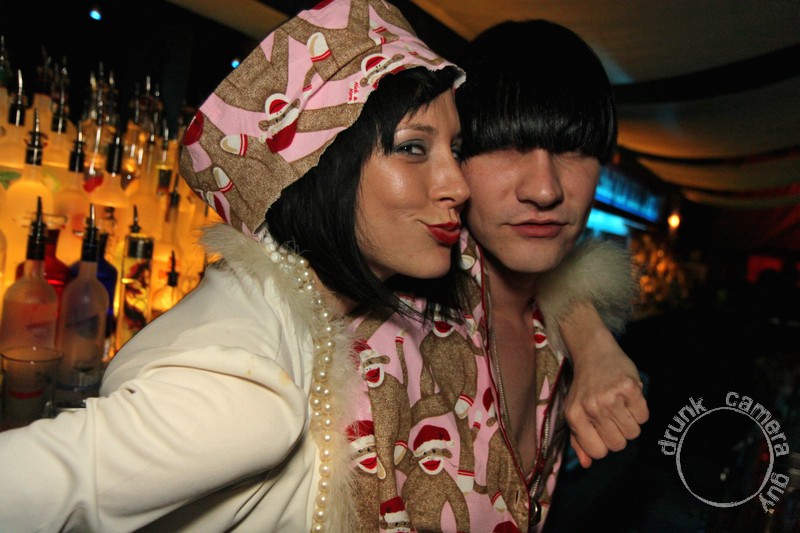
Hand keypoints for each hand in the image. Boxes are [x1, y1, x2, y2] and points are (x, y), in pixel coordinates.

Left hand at [560, 303, 648, 467]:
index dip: (605, 444)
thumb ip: (578, 440)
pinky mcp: (629, 387)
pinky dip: (640, 410)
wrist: (593, 352)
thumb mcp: (575, 411)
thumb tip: (586, 464)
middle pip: (618, 445)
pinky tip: (629, 398)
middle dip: (619, 434)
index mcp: (575, 416)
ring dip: (631, 422)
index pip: (598, 452)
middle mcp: (591, 407)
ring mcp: (611, 397)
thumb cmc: (585, 386)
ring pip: (633, 432)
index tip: (603, 431)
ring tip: (621, 406)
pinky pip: (644, 416)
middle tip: (613, 416)